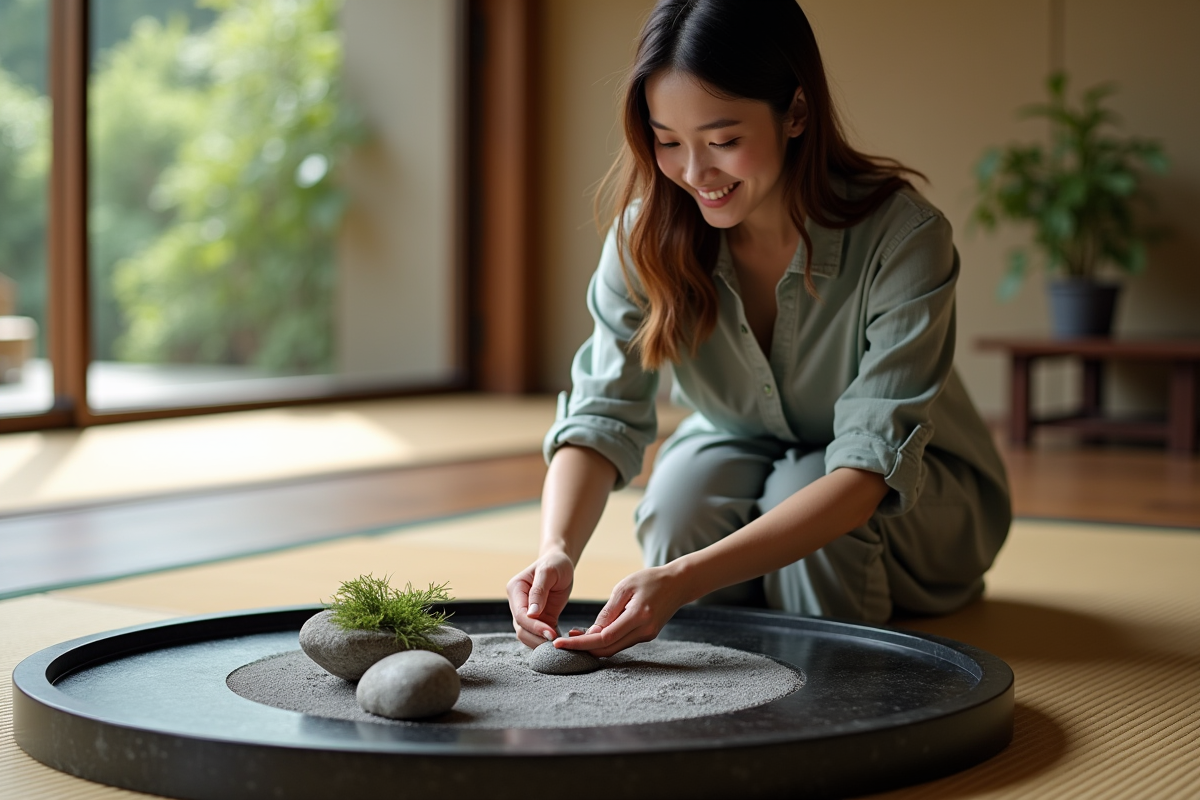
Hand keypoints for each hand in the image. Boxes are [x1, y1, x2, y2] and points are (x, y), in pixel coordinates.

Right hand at [506, 550, 574, 647]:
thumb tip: (531, 614)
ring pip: (527, 635)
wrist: (560, 563)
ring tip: (558, 644)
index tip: (550, 634)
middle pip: (521, 629)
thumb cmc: (554, 564)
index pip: (520, 615)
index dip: (534, 627)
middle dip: (537, 638)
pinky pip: (539, 634)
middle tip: (556, 642)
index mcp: (516, 589)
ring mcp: (527, 613)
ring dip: (541, 642)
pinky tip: (560, 642)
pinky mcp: (539, 618)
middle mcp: (518, 603)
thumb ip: (538, 591)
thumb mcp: (548, 572)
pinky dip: (547, 641)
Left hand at [553, 565, 688, 657]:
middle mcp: (643, 631)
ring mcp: (647, 636)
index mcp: (638, 617)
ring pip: (614, 649)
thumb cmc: (650, 580)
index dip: (580, 644)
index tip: (560, 643)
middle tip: (563, 640)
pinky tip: (594, 633)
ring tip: (575, 635)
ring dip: (593, 646)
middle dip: (583, 648)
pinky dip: (606, 642)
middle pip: (607, 649)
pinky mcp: (647, 636)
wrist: (679, 584)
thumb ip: (608, 611)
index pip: (603, 638)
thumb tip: (591, 633)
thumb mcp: (625, 588)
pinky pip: (622, 643)